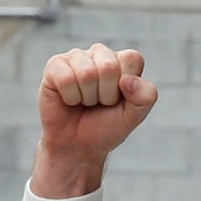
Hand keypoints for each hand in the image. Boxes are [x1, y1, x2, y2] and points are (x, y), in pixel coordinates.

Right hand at [35, 44, 155, 193]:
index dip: (127, 87)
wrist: (78, 146)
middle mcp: (100, 54)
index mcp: (122, 61)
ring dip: (87, 98)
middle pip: (109, 67)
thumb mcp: (133, 116)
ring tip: (85, 102)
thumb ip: (145, 97)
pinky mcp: (55, 65)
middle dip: (106, 95)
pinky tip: (69, 100)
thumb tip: (127, 80)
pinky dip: (70, 98)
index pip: (132, 59)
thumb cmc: (106, 127)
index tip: (119, 100)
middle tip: (99, 104)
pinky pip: (66, 78)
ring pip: (86, 73)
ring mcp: (76, 57)